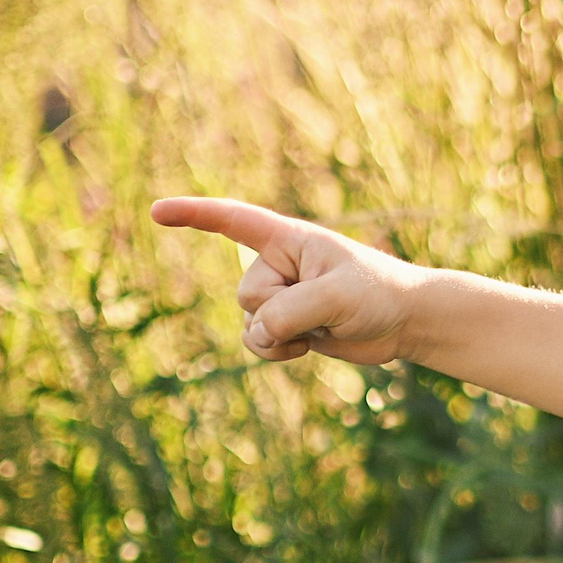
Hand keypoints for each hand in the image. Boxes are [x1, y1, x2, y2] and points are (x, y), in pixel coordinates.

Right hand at [150, 197, 421, 364]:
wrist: (405, 321)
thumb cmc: (379, 293)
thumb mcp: (336, 297)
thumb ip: (288, 312)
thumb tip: (258, 334)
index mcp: (288, 238)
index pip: (232, 221)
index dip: (193, 214)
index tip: (157, 212)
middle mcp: (278, 264)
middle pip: (247, 293)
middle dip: (281, 310)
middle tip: (327, 306)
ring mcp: (280, 296)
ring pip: (249, 322)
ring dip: (279, 336)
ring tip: (320, 328)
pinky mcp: (287, 324)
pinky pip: (257, 343)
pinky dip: (276, 351)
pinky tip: (307, 347)